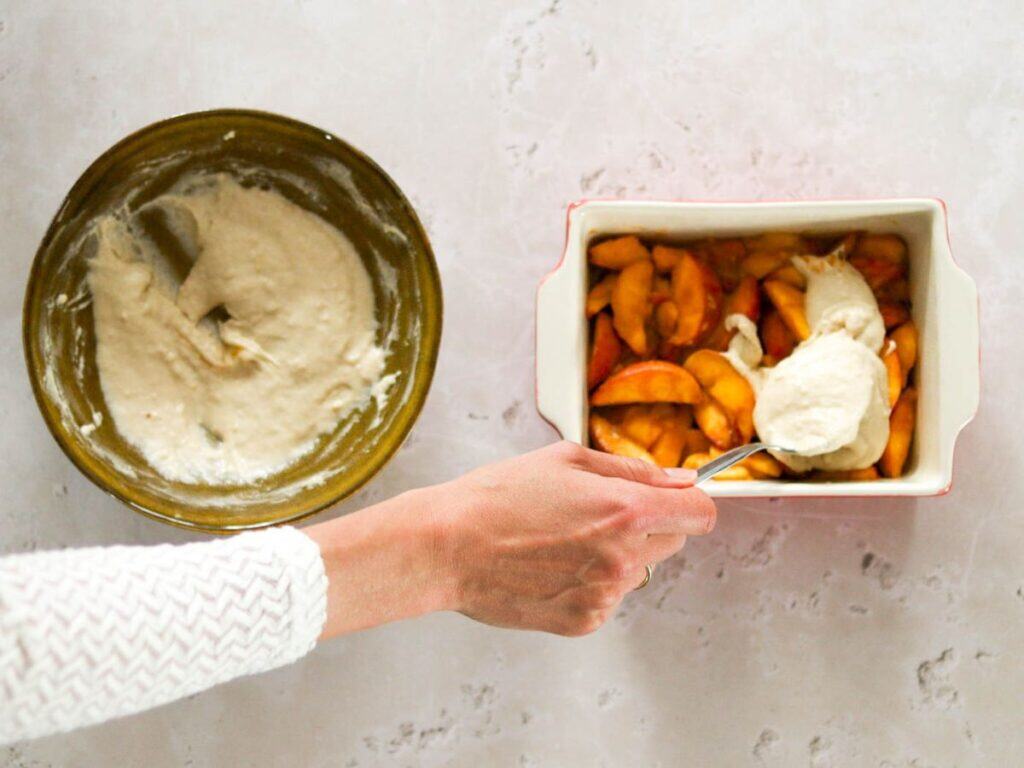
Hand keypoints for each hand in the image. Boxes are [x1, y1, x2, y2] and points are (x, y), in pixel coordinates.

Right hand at [436, 441, 715, 635]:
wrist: (447, 547)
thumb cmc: (496, 497)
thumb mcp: (566, 460)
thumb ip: (632, 470)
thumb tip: (678, 479)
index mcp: (625, 510)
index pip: (700, 514)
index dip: (688, 501)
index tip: (672, 497)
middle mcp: (623, 557)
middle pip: (673, 541)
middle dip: (650, 523)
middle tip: (600, 511)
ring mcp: (604, 594)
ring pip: (639, 569)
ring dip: (618, 553)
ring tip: (565, 538)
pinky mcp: (584, 620)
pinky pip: (609, 596)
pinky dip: (592, 580)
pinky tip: (553, 563)